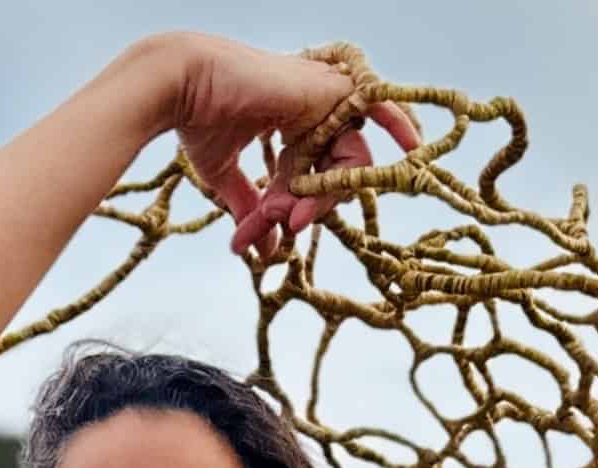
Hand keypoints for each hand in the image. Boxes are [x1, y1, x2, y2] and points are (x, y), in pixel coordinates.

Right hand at [159, 33, 420, 257]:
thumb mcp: (226, 174)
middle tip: (289, 225)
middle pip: (335, 169)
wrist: (182, 85)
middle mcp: (310, 109)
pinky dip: (398, 123)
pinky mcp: (332, 89)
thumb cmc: (197, 120)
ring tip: (298, 214)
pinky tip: (416, 147)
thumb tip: (263, 251)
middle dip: (315, 204)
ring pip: (351, 155)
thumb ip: (251, 205)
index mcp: (286, 123)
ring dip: (329, 192)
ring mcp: (323, 97)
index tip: (276, 229)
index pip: (310, 174)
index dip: (297, 205)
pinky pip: (381, 104)